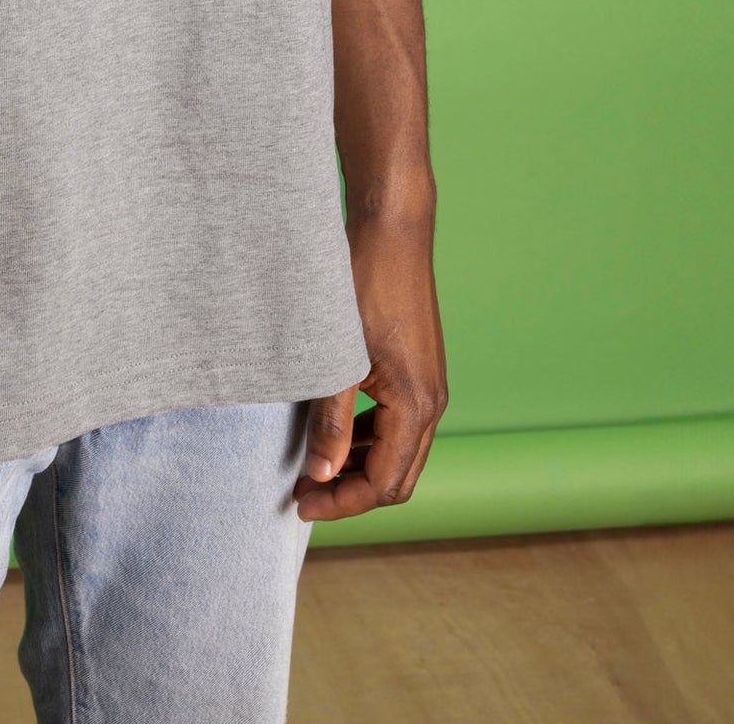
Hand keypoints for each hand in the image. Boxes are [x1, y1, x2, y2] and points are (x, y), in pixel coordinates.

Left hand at [295, 212, 447, 519]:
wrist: (391, 231)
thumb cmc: (363, 283)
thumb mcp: (337, 355)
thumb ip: (330, 419)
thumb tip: (320, 474)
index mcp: (417, 406)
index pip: (383, 484)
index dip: (341, 502)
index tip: (301, 503)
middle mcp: (432, 403)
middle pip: (396, 478)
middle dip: (351, 492)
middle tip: (304, 491)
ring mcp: (428, 386)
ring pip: (398, 452)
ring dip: (359, 466)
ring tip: (313, 464)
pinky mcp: (418, 370)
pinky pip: (397, 424)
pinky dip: (367, 438)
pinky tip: (333, 429)